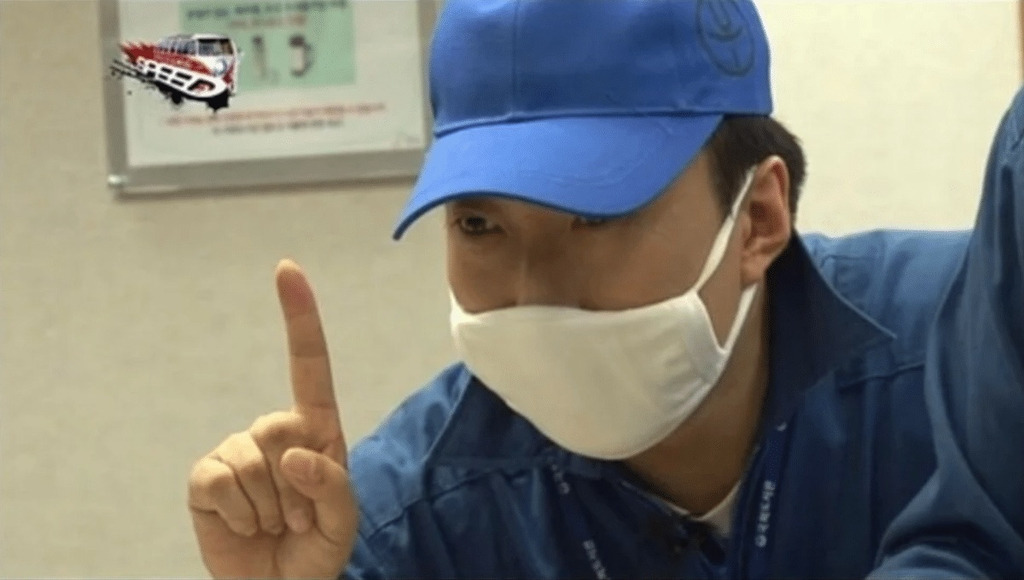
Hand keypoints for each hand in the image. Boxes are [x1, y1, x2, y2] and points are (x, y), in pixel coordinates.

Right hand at [188, 260, 357, 578]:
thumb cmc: (318, 548)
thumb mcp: (343, 520)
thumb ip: (331, 484)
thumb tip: (293, 452)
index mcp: (317, 430)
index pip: (308, 365)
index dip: (299, 317)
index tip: (287, 269)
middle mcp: (275, 433)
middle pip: (279, 426)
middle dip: (295, 484)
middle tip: (298, 518)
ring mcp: (236, 452)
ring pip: (250, 459)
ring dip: (268, 506)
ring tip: (273, 525)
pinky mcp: (206, 479)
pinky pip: (217, 482)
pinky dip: (235, 512)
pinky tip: (244, 524)